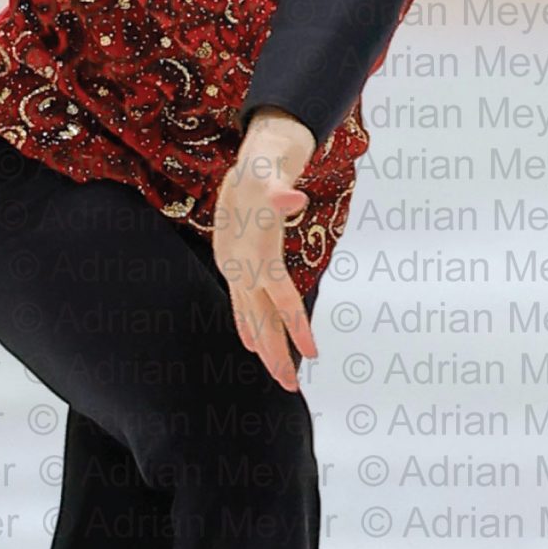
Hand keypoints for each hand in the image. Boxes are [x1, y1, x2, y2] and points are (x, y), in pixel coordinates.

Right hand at [213, 110, 319, 393]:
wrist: (246, 160)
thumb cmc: (264, 166)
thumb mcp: (272, 172)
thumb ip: (280, 187)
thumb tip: (293, 197)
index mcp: (254, 253)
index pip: (280, 297)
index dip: (295, 326)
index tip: (312, 354)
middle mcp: (241, 266)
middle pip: (260, 318)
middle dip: (274, 354)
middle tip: (291, 388)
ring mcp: (235, 268)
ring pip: (249, 315)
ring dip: (264, 346)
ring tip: (278, 376)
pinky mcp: (235, 265)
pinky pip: (241, 303)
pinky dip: (248, 325)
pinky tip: (251, 343)